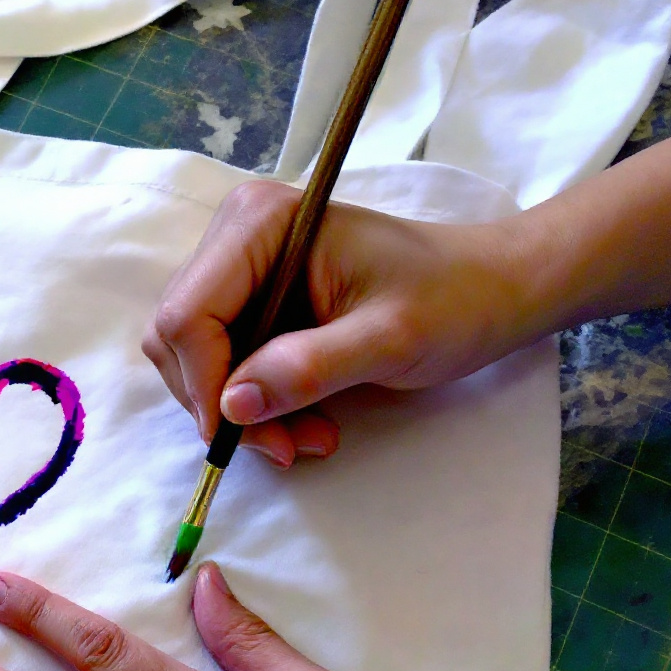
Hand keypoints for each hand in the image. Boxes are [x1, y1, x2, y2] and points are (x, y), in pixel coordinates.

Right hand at [143, 180, 536, 465]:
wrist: (492, 290)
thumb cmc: (453, 300)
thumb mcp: (389, 340)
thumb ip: (308, 369)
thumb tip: (231, 406)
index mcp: (261, 224)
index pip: (188, 315)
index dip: (205, 384)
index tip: (244, 436)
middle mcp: (235, 237)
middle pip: (178, 342)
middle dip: (224, 404)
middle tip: (288, 445)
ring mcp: (238, 269)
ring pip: (194, 361)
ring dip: (241, 413)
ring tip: (308, 436)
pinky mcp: (250, 301)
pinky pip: (222, 365)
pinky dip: (255, 405)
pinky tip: (304, 420)